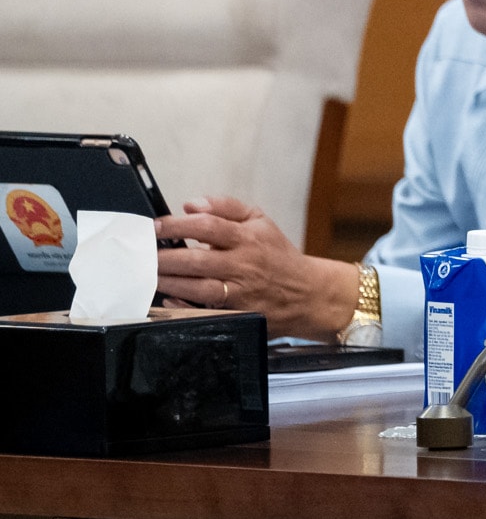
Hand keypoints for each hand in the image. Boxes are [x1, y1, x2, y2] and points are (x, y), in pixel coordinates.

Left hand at [154, 195, 355, 337]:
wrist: (308, 292)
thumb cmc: (277, 255)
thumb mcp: (260, 221)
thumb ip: (226, 207)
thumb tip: (191, 204)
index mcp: (248, 237)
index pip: (207, 225)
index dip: (176, 225)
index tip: (155, 226)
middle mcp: (243, 264)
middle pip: (196, 259)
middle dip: (164, 257)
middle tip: (144, 254)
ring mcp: (239, 291)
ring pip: (196, 287)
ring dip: (168, 281)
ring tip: (151, 275)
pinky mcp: (237, 313)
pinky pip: (203, 311)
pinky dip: (182, 305)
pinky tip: (168, 297)